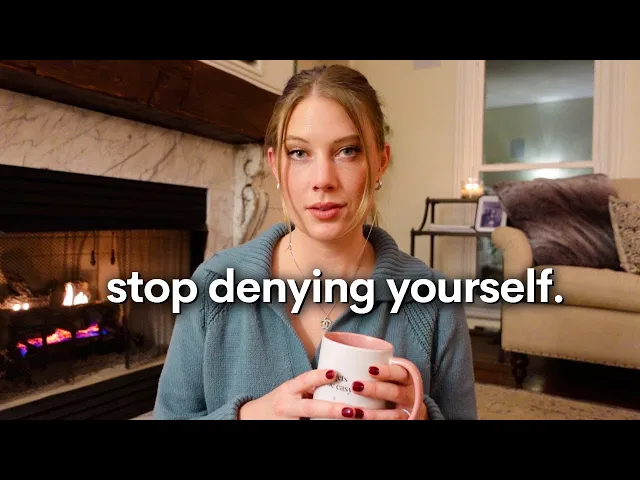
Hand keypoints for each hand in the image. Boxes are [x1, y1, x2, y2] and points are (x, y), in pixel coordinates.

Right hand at [238, 369, 366, 419]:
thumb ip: (308, 387)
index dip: (318, 377)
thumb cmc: (277, 402)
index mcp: (288, 390)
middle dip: (333, 409)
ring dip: (332, 422)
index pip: (303, 381)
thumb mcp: (289, 391)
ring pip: (311, 423)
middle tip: (353, 411)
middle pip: (311, 408)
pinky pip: (308, 429)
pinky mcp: (289, 431)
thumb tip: (337, 379)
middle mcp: (287, 406)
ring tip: (354, 420)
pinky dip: (323, 427)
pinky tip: (339, 425)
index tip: (334, 373)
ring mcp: (288, 422)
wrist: (251, 418)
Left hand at [350, 364, 427, 419]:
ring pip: (394, 415)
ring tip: (354, 411)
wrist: (413, 409)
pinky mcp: (405, 422)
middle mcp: (410, 395)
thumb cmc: (396, 386)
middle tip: (355, 386)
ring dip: (373, 414)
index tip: (370, 369)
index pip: (400, 372)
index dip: (386, 371)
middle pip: (395, 392)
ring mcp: (408, 412)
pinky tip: (359, 421)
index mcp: (408, 379)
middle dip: (375, 390)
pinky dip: (374, 422)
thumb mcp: (395, 377)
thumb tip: (349, 357)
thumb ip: (378, 370)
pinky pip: (390, 423)